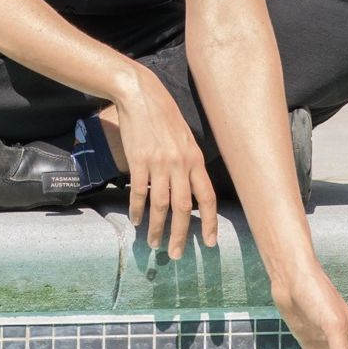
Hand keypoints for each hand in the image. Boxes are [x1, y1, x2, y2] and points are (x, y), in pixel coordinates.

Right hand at [116, 67, 217, 259]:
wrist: (140, 94)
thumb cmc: (164, 114)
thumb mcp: (185, 137)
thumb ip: (189, 162)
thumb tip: (191, 188)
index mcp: (195, 159)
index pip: (207, 197)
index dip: (211, 222)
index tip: (210, 242)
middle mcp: (180, 164)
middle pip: (184, 208)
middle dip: (181, 235)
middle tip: (177, 254)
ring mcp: (158, 164)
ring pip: (161, 205)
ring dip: (158, 228)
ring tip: (155, 243)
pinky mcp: (138, 161)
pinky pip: (139, 193)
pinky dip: (138, 210)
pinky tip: (136, 220)